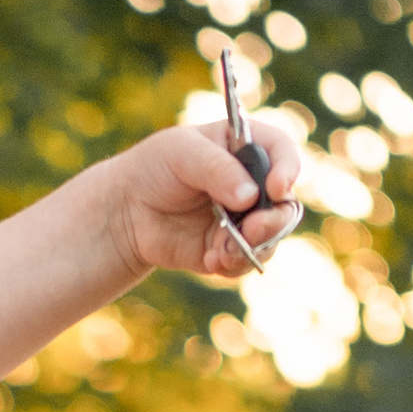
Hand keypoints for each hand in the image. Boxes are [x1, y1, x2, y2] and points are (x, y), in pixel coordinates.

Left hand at [108, 108, 307, 284]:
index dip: (287, 170)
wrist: (125, 209)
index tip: (275, 188)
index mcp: (247, 148)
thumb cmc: (154, 168)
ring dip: (254, 246)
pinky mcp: (227, 248)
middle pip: (285, 203)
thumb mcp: (182, 153)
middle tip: (252, 229)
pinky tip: (211, 260)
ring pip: (270, 237)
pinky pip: (245, 261)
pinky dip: (234, 263)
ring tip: (223, 250)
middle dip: (273, 220)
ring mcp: (242, 218)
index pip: (283, 153)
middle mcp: (252, 184)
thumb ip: (217, 170)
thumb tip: (249, 196)